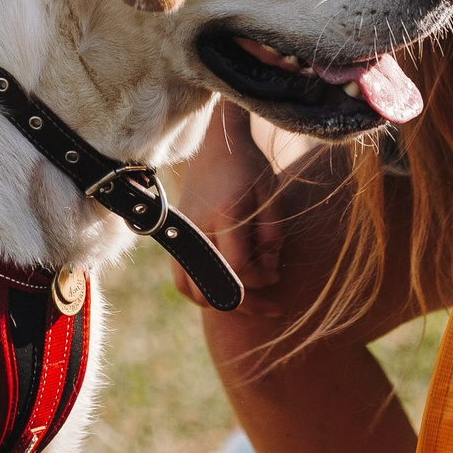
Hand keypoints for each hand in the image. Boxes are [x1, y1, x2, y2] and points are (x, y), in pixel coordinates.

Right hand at [168, 102, 283, 307]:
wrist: (215, 146)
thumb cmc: (249, 169)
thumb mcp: (272, 197)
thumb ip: (272, 238)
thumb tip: (269, 276)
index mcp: (225, 215)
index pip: (238, 270)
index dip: (260, 282)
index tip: (276, 276)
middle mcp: (197, 228)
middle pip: (214, 286)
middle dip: (245, 303)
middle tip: (270, 306)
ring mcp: (182, 235)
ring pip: (193, 289)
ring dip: (221, 302)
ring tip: (247, 301)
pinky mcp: (176, 239)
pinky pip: (181, 279)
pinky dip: (201, 292)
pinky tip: (225, 290)